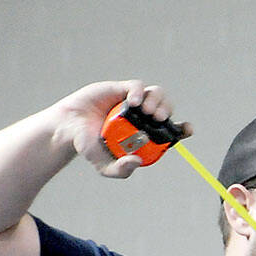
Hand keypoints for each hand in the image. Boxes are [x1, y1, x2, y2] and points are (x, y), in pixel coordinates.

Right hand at [49, 80, 192, 177]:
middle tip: (158, 119)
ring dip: (157, 100)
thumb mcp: (105, 165)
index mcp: (145, 134)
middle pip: (166, 108)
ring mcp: (132, 103)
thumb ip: (121, 169)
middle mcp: (142, 117)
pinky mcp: (120, 90)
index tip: (187, 130)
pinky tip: (132, 102)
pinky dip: (139, 92)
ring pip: (156, 94)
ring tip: (147, 113)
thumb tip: (137, 161)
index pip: (170, 130)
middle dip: (167, 111)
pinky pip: (137, 86)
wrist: (68, 129)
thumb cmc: (88, 146)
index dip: (182, 129)